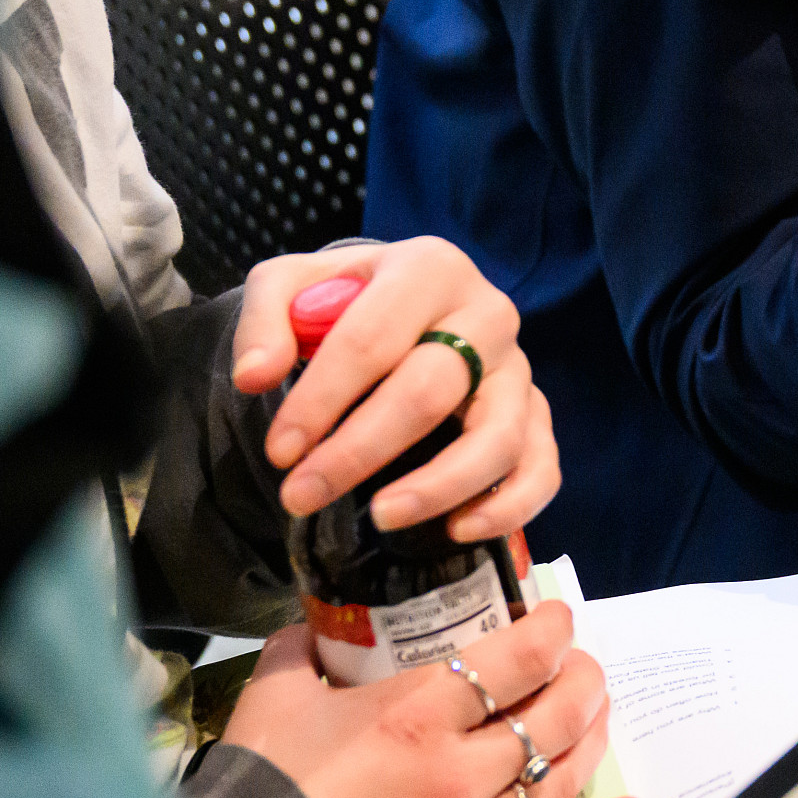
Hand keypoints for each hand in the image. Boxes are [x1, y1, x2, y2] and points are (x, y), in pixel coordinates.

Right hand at [218, 604, 644, 797]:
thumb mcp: (273, 702)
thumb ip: (300, 652)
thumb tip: (313, 627)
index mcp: (417, 715)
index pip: (517, 658)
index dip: (551, 630)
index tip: (557, 617)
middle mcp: (462, 770)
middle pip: (555, 713)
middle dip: (581, 678)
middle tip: (580, 663)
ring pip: (562, 775)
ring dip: (591, 736)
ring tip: (597, 713)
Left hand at [229, 238, 559, 537]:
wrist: (414, 305)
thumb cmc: (352, 301)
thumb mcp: (293, 285)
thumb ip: (266, 319)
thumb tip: (255, 377)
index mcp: (429, 268)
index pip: (370, 339)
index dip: (320, 401)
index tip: (279, 452)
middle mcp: (488, 314)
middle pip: (429, 392)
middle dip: (359, 451)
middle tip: (302, 495)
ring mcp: (520, 369)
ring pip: (498, 437)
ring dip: (439, 486)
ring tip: (382, 517)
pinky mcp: (539, 415)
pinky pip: (541, 467)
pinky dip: (510, 506)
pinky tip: (459, 529)